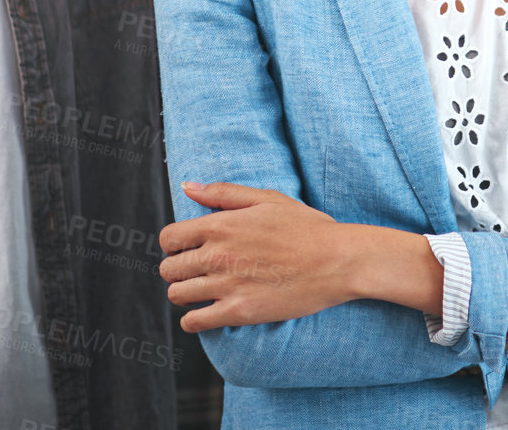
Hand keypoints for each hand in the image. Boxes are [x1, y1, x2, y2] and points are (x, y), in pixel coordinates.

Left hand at [158, 182, 363, 332]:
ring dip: (186, 293)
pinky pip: (194, 322)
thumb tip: (187, 186)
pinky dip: (195, 319)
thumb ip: (224, 193)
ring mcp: (227, 285)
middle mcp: (218, 255)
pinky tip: (209, 311)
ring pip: (177, 295)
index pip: (169, 238)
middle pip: (169, 269)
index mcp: (221, 225)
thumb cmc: (308, 228)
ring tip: (205, 290)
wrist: (338, 261)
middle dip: (179, 269)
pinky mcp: (239, 312)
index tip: (188, 248)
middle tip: (199, 270)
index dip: (174, 244)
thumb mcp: (269, 199)